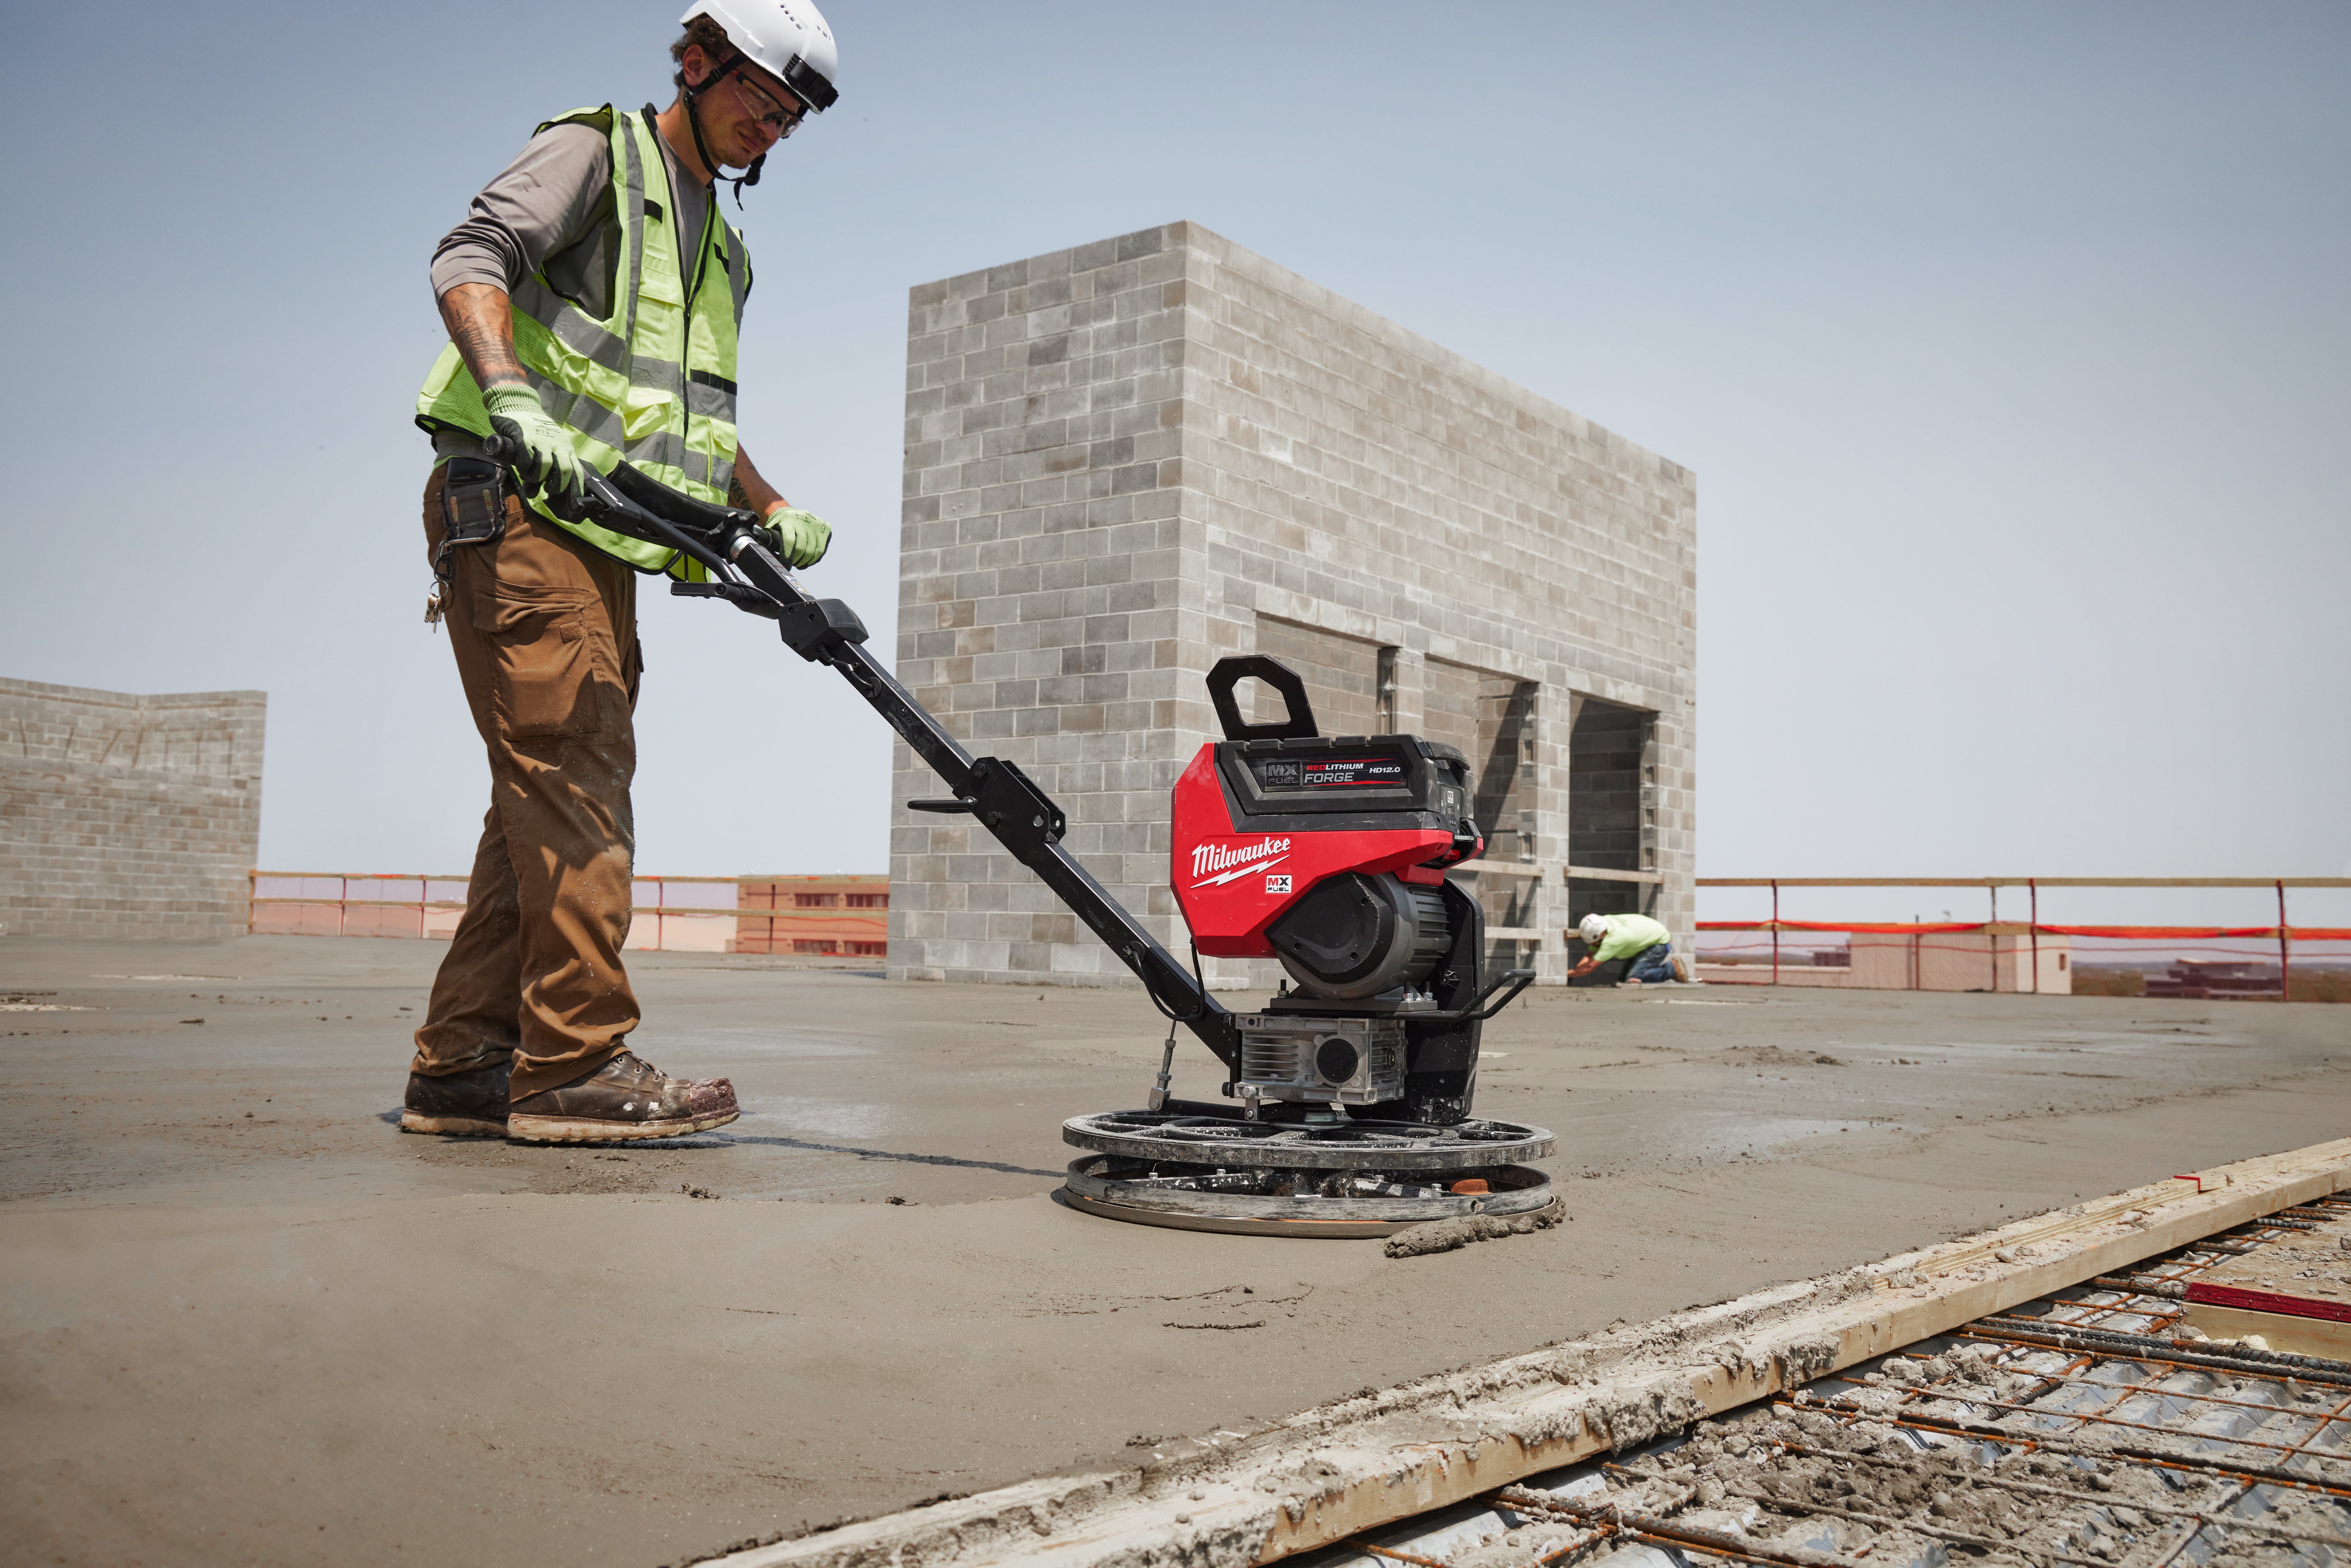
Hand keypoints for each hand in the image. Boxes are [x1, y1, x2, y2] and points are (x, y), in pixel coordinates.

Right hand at [480, 385, 581, 504]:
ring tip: (530, 477)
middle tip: (548, 491)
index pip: (577, 472)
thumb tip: (537, 494)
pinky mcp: (524, 436)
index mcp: (566, 447)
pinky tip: (521, 468)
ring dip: (536, 478)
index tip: (573, 506)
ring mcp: (541, 440)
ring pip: (545, 467)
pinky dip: (524, 468)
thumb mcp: (547, 446)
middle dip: (556, 486)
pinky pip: (527, 460)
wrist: (519, 404)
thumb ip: (546, 467)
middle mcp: (558, 444)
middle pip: (564, 471)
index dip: (576, 491)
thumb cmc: (535, 431)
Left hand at [760, 506, 830, 567]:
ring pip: (813, 552)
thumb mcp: (773, 529)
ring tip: (798, 563)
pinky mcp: (826, 528)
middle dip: (795, 561)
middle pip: (802, 549)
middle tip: (791, 563)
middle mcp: (804, 520)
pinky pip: (821, 551)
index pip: (789, 541)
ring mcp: (816, 524)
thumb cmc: (781, 525)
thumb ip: (768, 541)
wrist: (795, 513)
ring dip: (805, 562)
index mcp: (788, 520)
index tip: (785, 566)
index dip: (787, 557)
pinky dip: (814, 559)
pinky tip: (807, 560)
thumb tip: (760, 555)